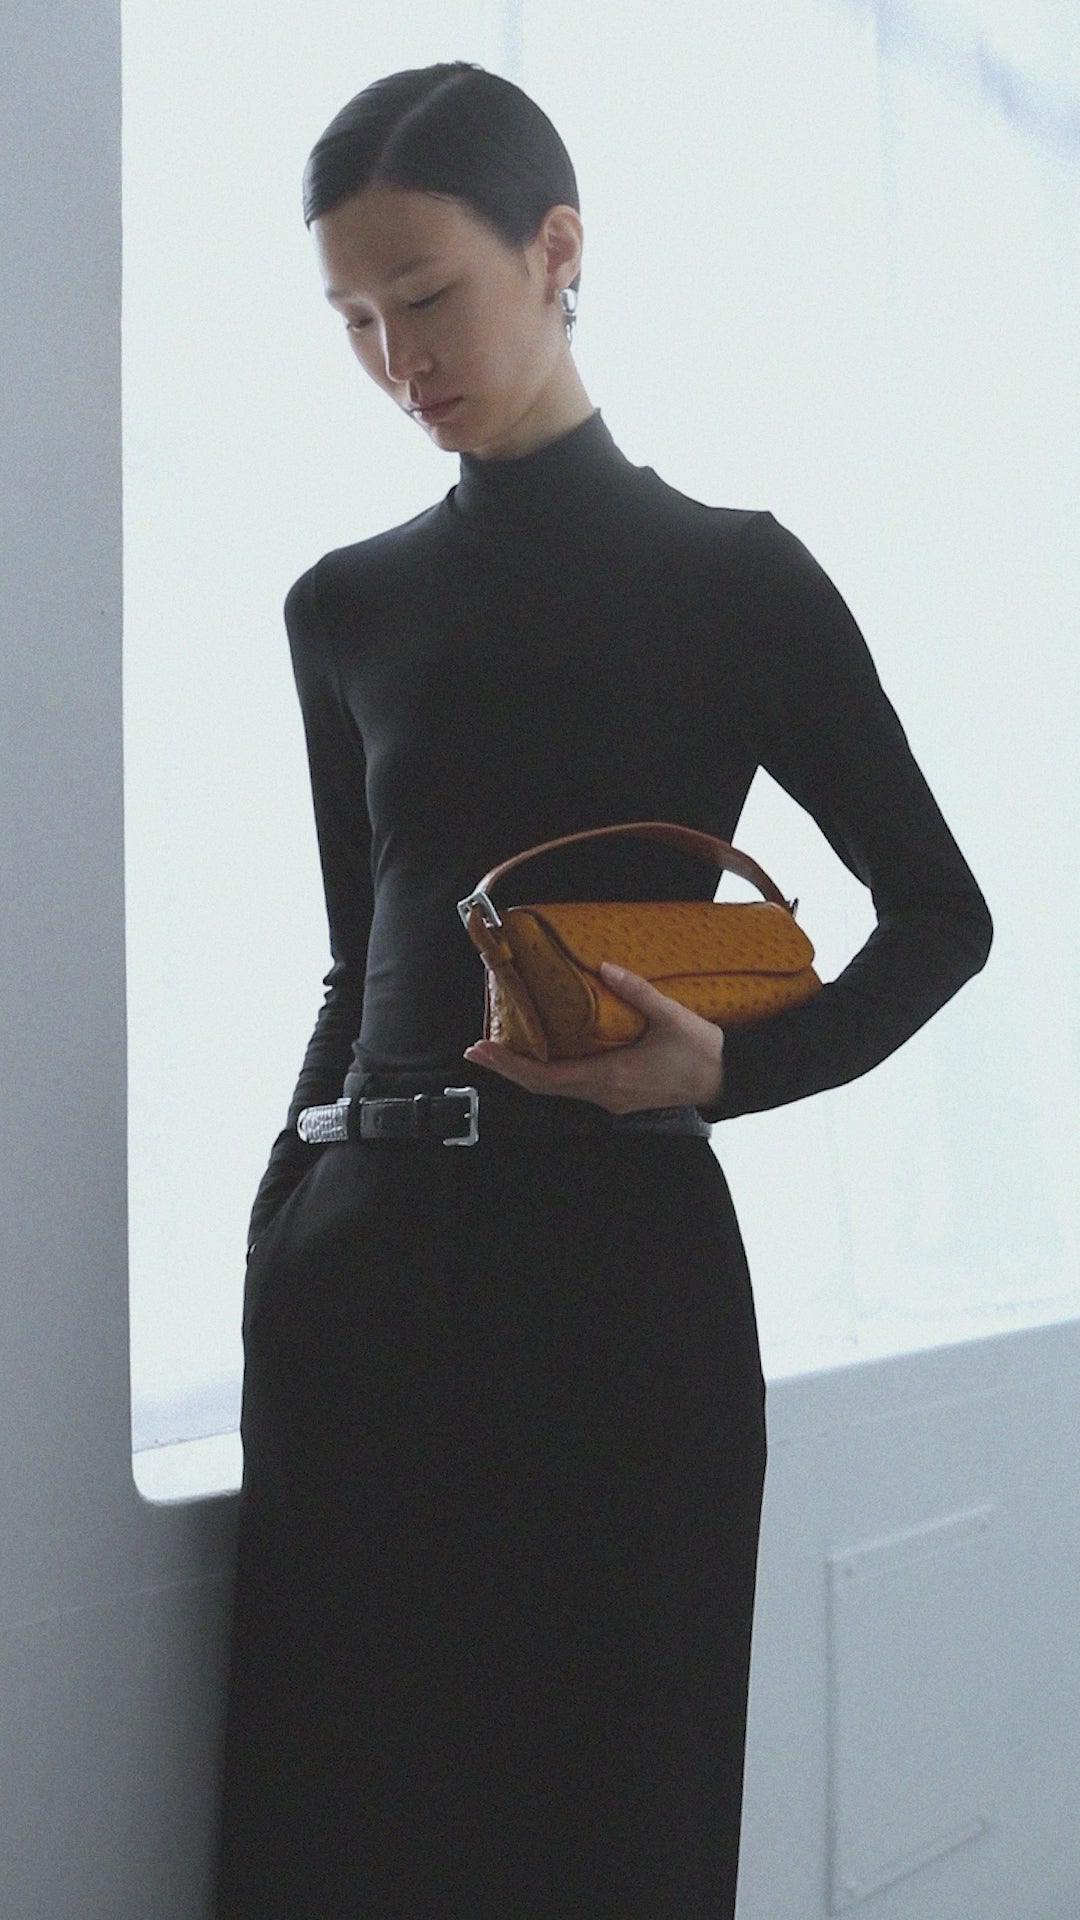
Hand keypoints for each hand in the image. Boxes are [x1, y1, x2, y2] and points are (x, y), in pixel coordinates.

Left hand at [463, 960, 724, 1113]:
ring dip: (526, 1072)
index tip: (485, 1050)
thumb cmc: (702, 1051)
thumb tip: (605, 967)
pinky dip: (549, 1073)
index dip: (511, 1065)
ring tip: (500, 1051)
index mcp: (612, 1077)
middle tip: (477, 1050)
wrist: (728, 1079)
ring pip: (557, 1090)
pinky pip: (574, 1087)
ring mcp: (611, 1100)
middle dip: (507, 1069)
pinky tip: (541, 1056)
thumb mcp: (671, 1017)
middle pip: (543, 1087)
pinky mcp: (619, 1096)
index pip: (547, 1077)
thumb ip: (637, 992)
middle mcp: (605, 1094)